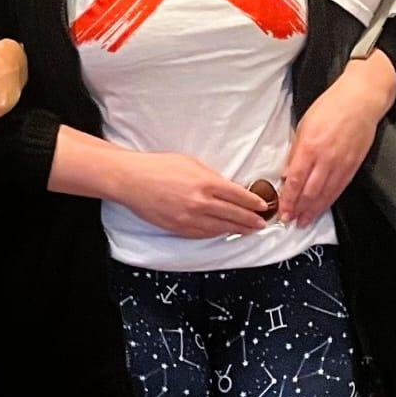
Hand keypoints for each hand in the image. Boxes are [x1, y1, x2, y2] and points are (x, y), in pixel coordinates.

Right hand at [109, 151, 271, 237]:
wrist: (132, 180)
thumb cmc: (158, 166)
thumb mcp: (190, 162)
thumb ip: (211, 176)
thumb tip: (227, 188)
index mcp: (206, 182)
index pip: (238, 195)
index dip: (254, 202)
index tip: (262, 206)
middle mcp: (201, 202)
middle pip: (235, 214)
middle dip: (251, 220)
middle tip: (262, 223)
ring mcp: (190, 218)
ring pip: (222, 227)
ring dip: (238, 229)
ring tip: (249, 230)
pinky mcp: (180, 228)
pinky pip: (205, 234)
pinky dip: (218, 233)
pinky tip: (225, 232)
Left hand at [279, 56, 393, 227]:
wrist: (360, 101)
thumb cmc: (328, 108)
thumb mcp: (303, 125)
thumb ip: (296, 151)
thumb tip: (287, 174)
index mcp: (309, 147)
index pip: (295, 180)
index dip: (288, 199)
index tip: (281, 212)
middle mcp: (325, 159)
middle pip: (309, 192)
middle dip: (298, 209)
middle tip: (289, 221)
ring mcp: (341, 164)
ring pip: (325, 194)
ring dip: (313, 210)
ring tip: (303, 222)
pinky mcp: (353, 166)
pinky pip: (339, 188)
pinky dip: (328, 201)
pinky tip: (322, 209)